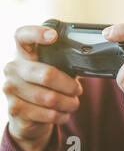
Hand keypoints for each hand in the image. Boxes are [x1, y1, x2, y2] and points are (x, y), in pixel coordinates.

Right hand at [2, 26, 82, 150]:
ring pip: (49, 97)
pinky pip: (47, 113)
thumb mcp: (52, 70)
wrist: (26, 117)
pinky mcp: (15, 109)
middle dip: (69, 85)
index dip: (37, 33)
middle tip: (78, 90)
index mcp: (23, 54)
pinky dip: (62, 115)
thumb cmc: (44, 87)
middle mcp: (13, 68)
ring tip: (73, 103)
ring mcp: (10, 89)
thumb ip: (61, 62)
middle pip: (47, 74)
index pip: (22, 36)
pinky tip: (64, 114)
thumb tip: (86, 60)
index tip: (54, 35)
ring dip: (68, 103)